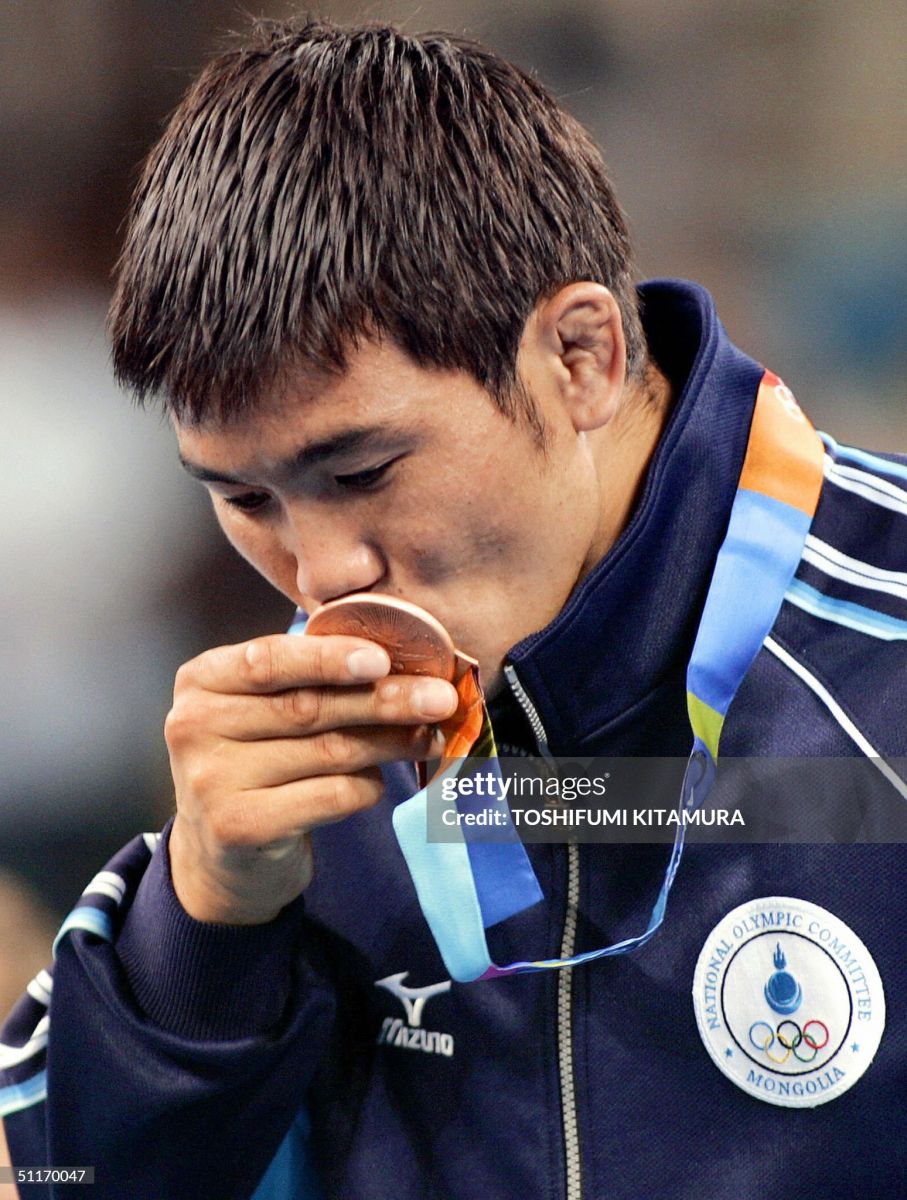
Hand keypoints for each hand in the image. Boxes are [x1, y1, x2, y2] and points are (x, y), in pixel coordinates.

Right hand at [165, 633, 457, 924]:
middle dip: (384, 700)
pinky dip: (366, 786)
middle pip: (308, 707)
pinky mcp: (238, 827)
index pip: (268, 660)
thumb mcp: (261, 708)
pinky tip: (376, 781)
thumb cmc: (256, 760)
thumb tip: (400, 663)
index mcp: (201, 680)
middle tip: (439, 697)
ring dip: (390, 742)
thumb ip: (309, 679)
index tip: (382, 658)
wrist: (221, 853)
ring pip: (329, 752)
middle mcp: (193, 726)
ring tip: (429, 735)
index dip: (328, 658)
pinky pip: (331, 796)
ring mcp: (211, 780)